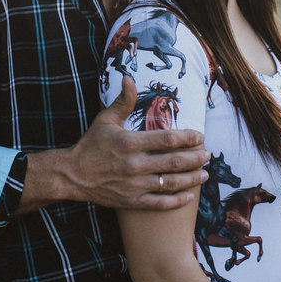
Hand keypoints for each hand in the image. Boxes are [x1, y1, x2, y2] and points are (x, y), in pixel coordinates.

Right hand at [61, 76, 208, 209]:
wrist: (72, 175)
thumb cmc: (90, 145)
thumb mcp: (105, 120)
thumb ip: (123, 101)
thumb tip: (128, 78)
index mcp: (130, 142)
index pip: (168, 138)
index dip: (188, 137)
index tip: (199, 136)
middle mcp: (135, 164)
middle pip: (175, 162)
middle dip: (196, 158)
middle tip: (208, 155)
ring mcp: (134, 185)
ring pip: (171, 183)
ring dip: (192, 179)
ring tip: (205, 174)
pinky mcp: (131, 201)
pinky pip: (159, 203)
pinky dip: (177, 200)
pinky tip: (188, 195)